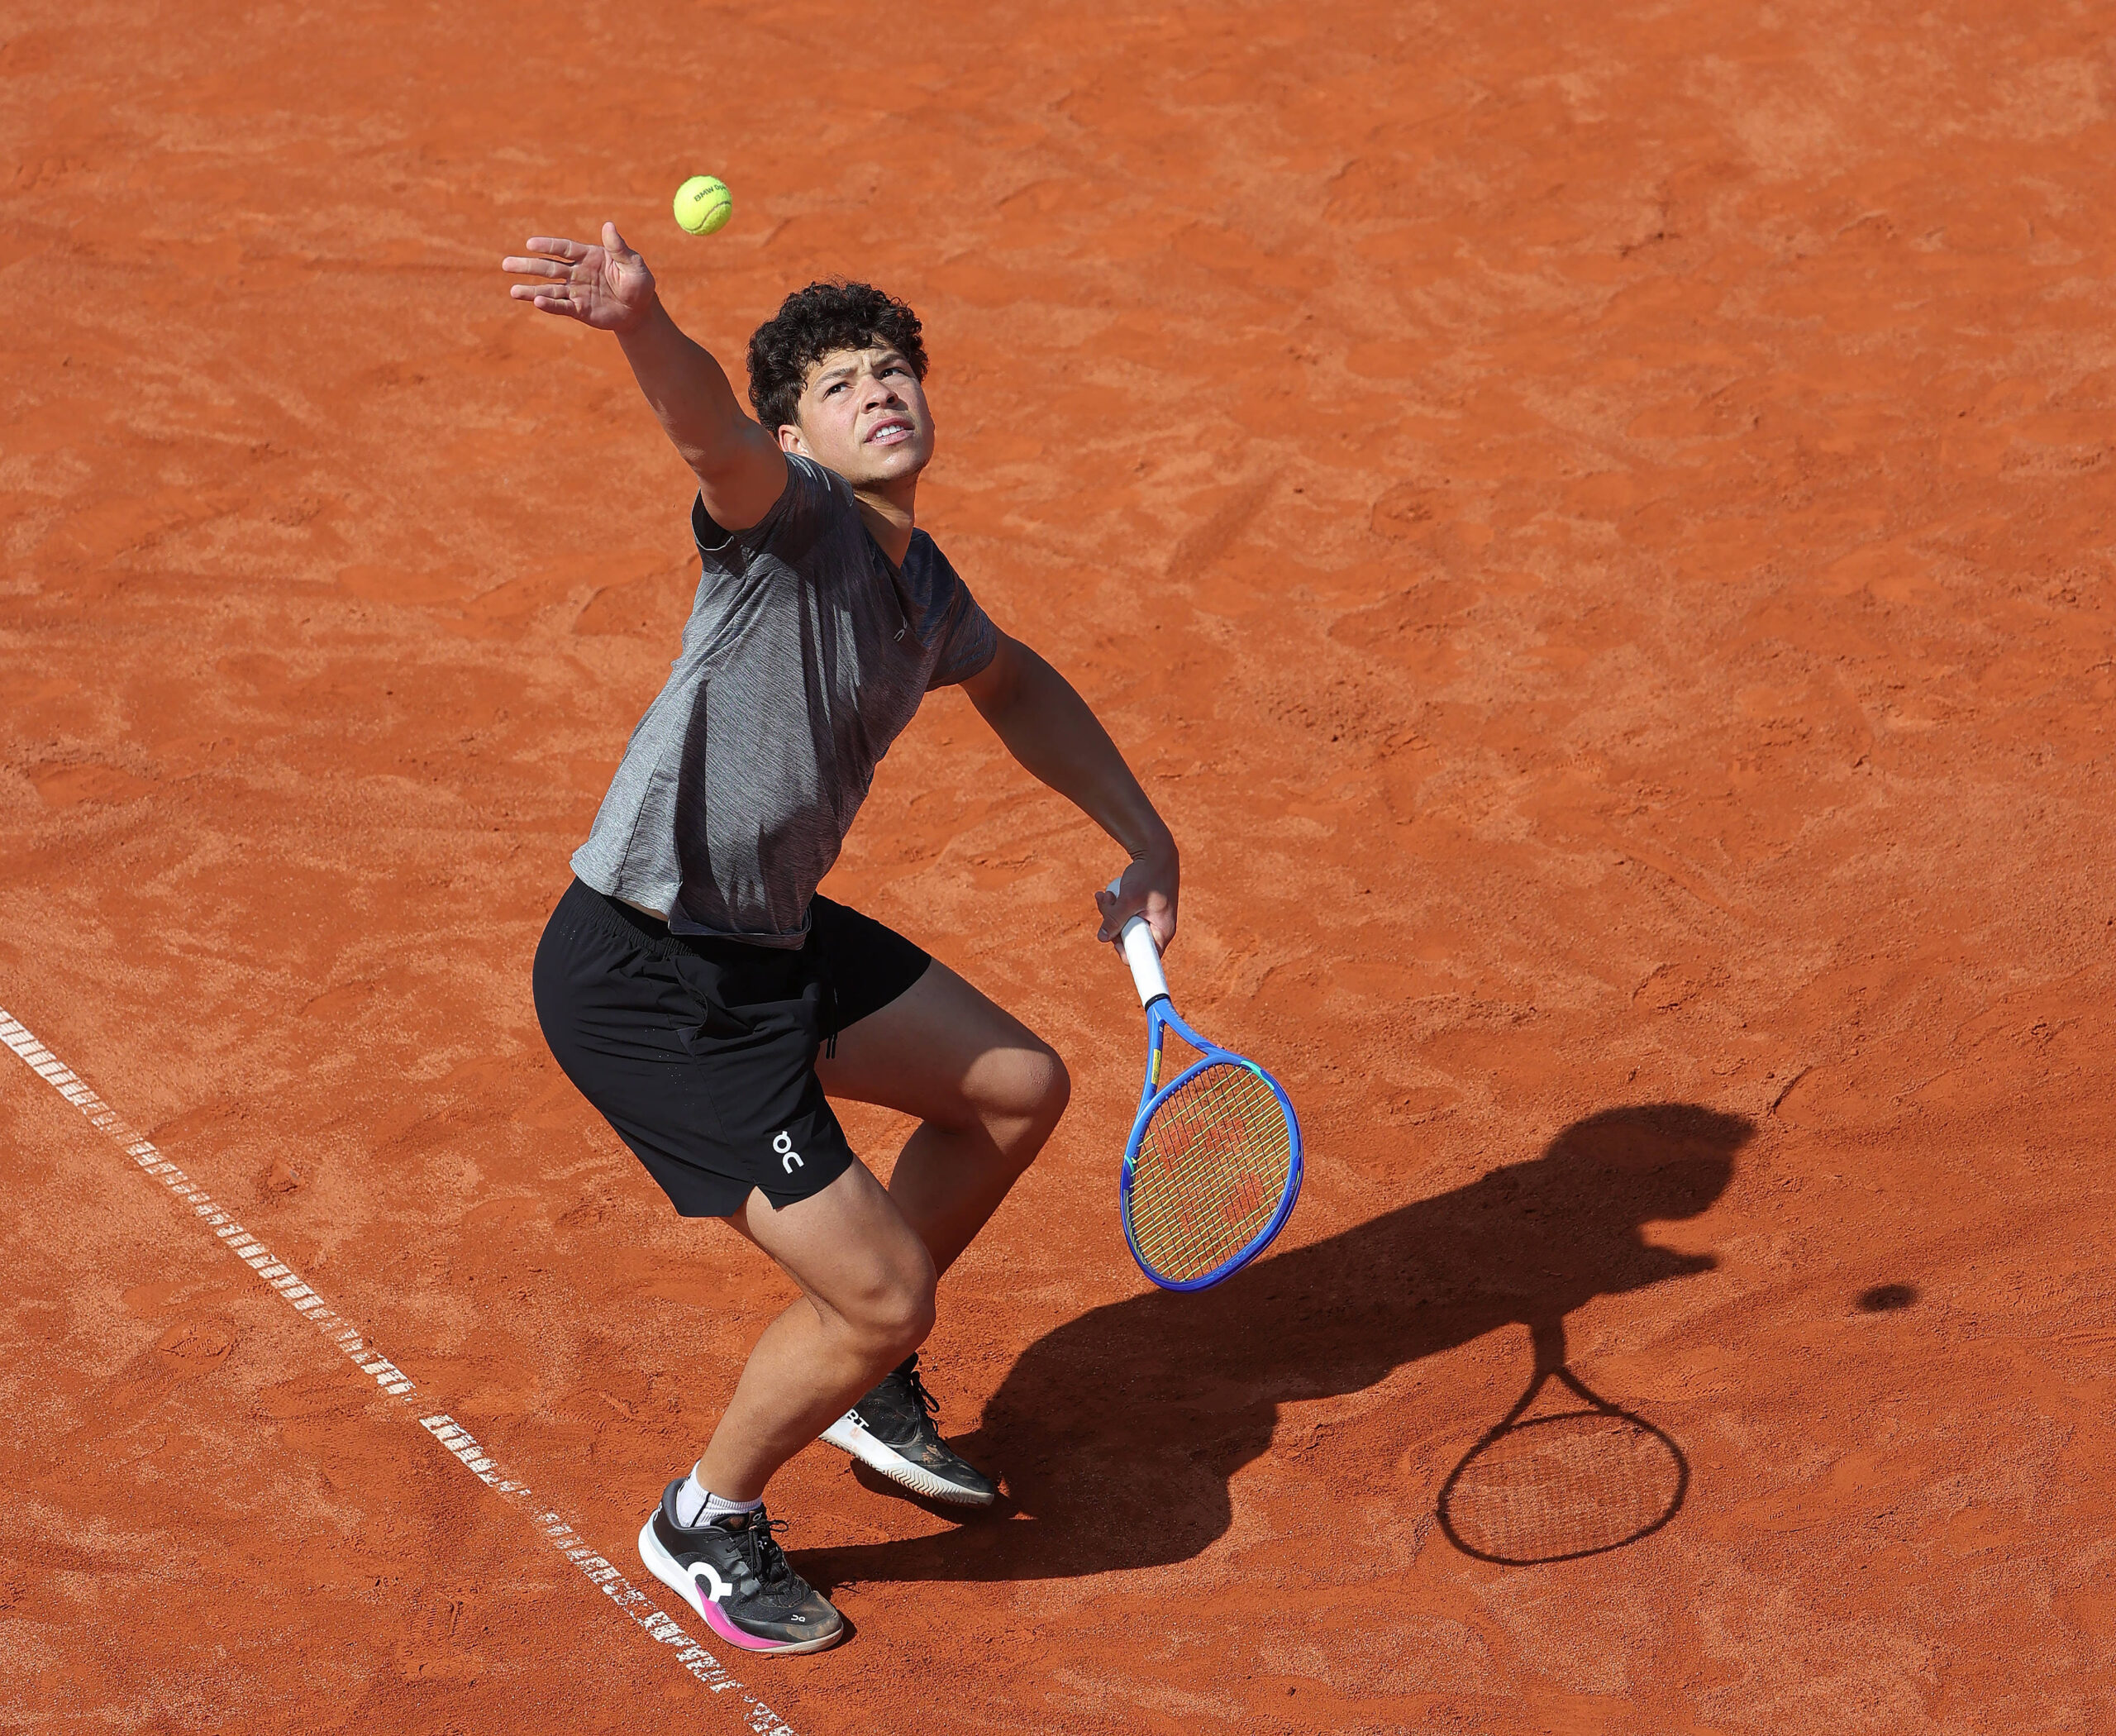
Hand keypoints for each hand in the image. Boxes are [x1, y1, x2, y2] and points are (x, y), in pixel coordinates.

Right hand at [501, 223, 656, 332]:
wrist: (640, 311)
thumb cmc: (638, 283)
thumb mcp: (633, 264)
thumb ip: (619, 248)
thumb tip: (608, 225)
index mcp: (588, 256)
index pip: (564, 249)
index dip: (547, 246)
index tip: (530, 244)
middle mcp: (577, 272)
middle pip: (548, 267)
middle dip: (528, 266)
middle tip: (505, 264)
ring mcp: (576, 291)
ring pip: (549, 289)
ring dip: (531, 290)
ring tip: (513, 291)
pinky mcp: (578, 309)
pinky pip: (561, 307)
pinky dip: (549, 305)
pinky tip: (535, 302)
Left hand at [1096, 842, 1178, 953]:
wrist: (1156, 851)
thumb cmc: (1148, 874)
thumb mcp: (1130, 898)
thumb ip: (1115, 919)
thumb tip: (1102, 938)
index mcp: (1162, 931)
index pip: (1145, 957)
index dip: (1127, 952)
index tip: (1113, 939)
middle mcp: (1157, 929)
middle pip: (1129, 941)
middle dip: (1112, 924)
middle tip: (1107, 904)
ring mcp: (1149, 920)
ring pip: (1123, 927)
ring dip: (1109, 913)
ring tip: (1106, 895)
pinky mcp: (1141, 911)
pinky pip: (1123, 916)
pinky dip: (1114, 906)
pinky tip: (1108, 893)